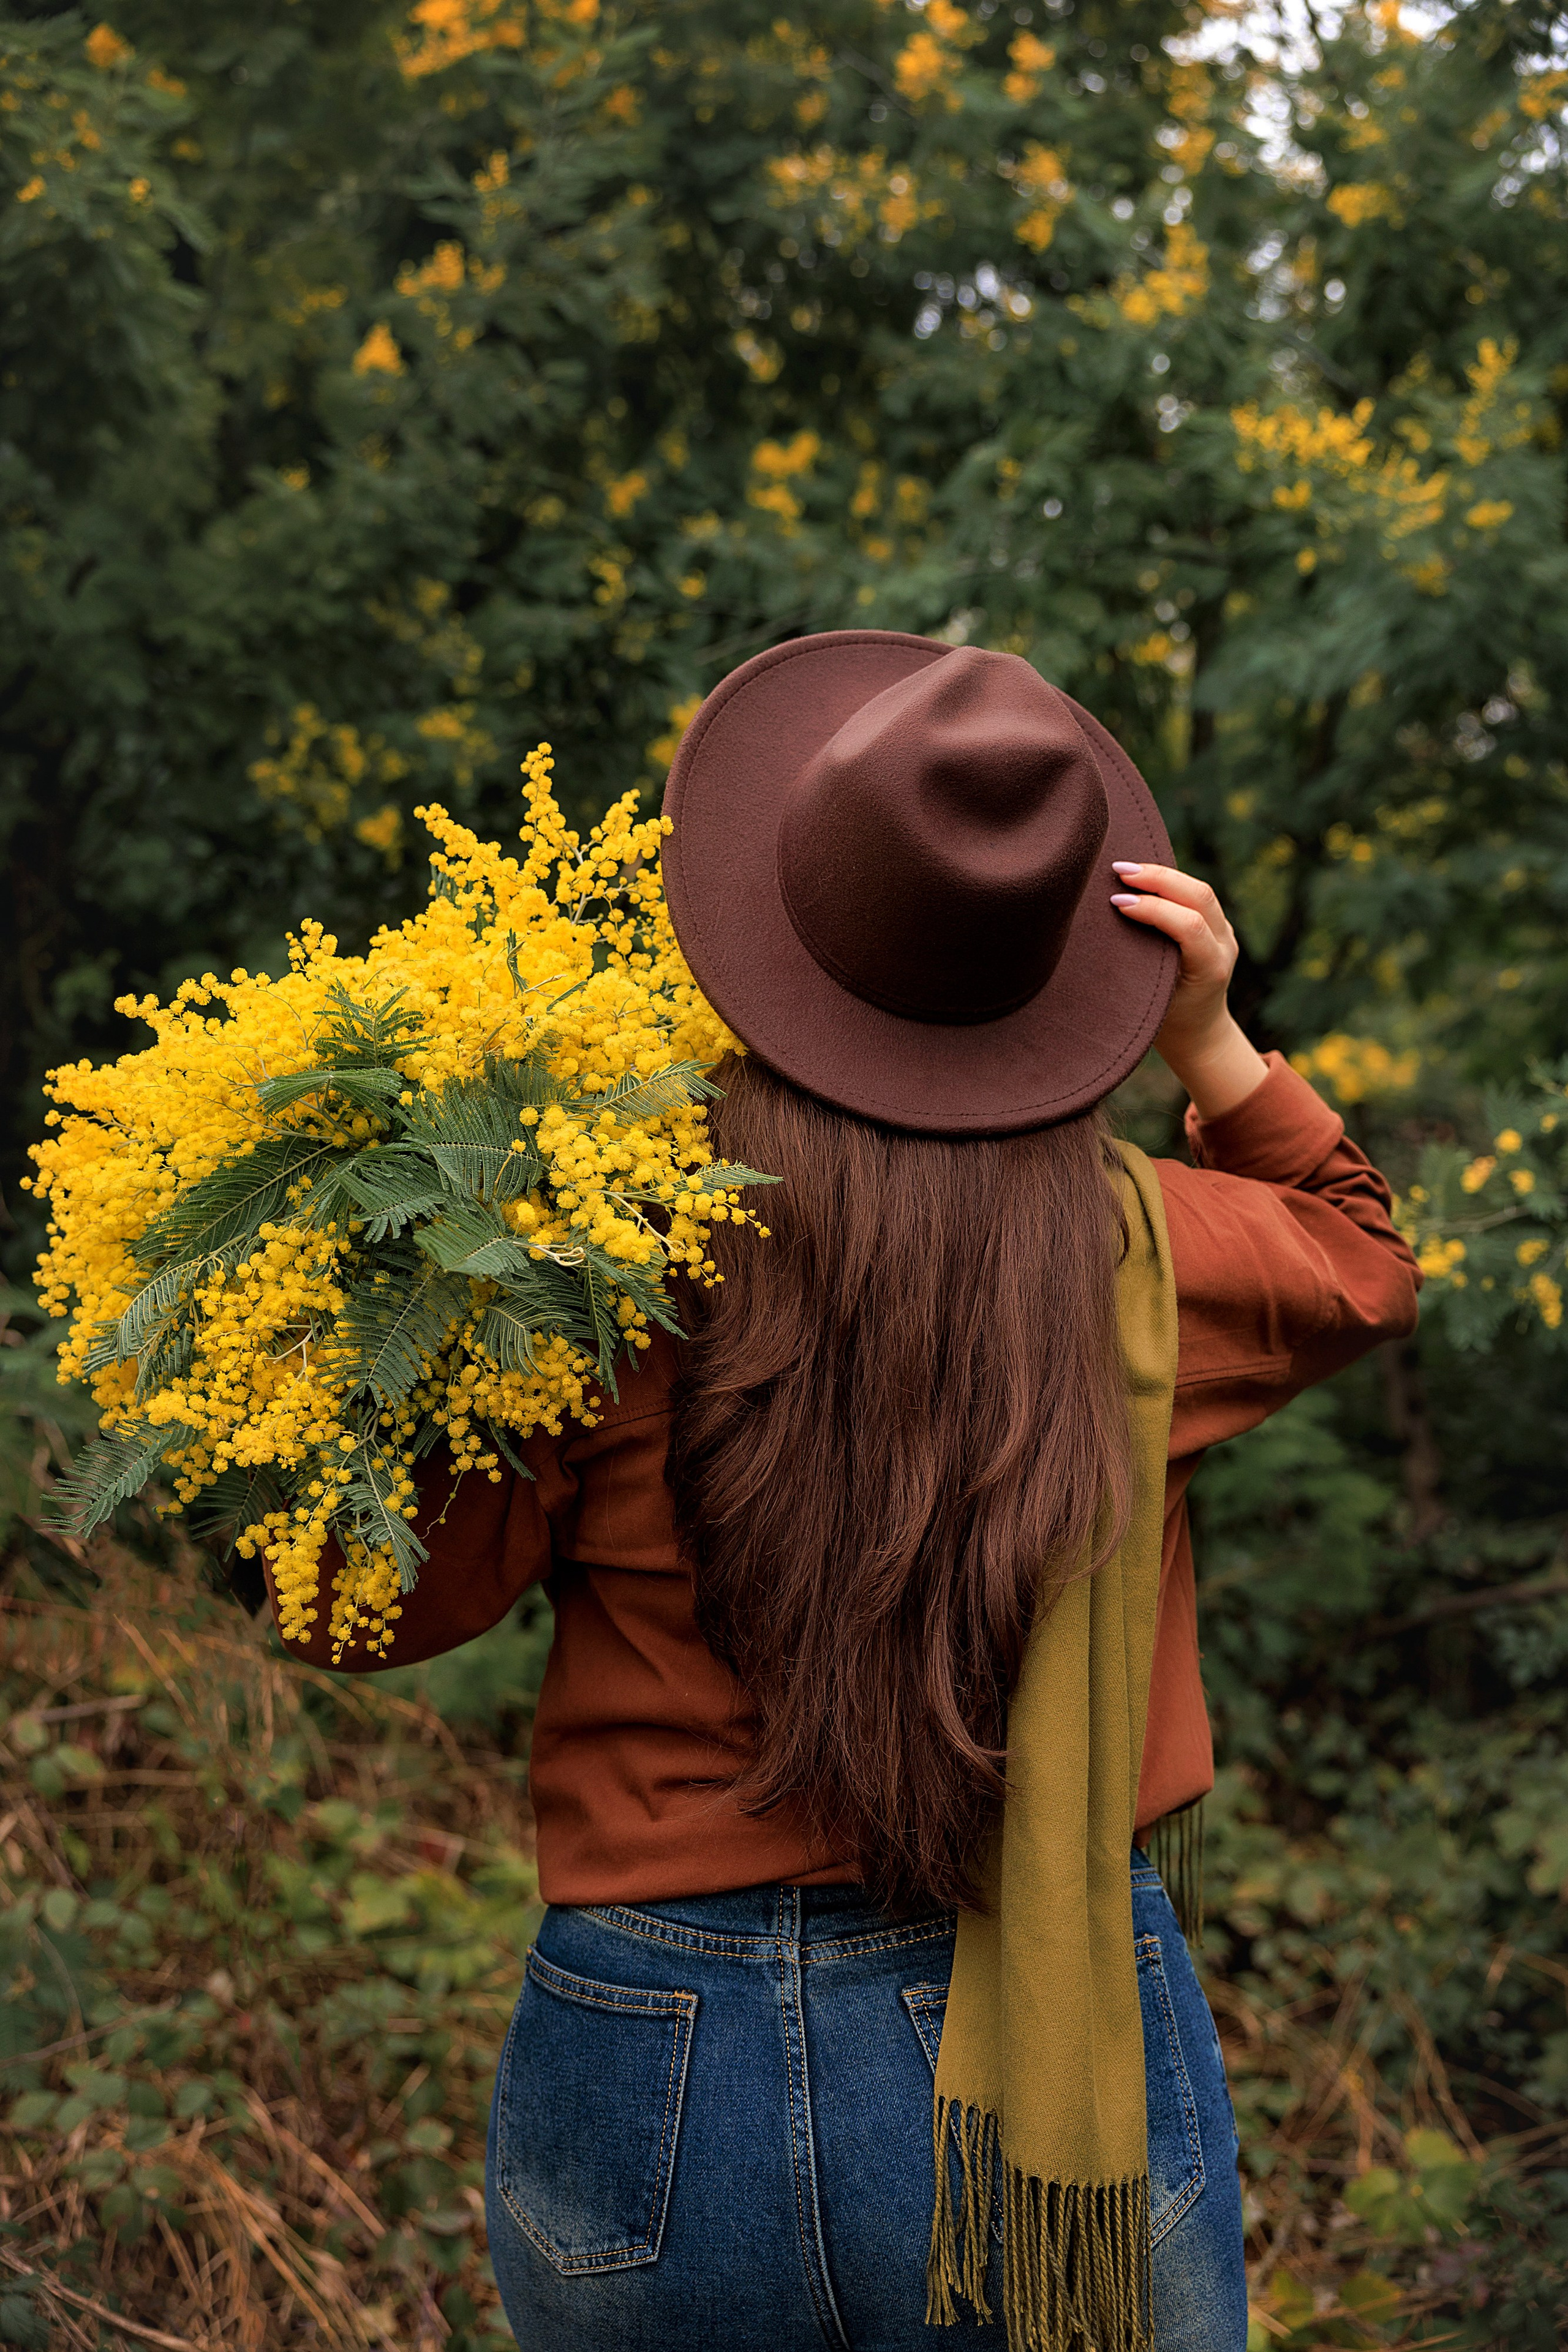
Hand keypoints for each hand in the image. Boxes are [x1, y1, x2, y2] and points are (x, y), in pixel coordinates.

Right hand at [1109, 862, 1267, 1121]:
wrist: (1198, 1033)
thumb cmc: (1166, 1023)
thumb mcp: (1153, 1002)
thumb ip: (1140, 969)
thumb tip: (1107, 930)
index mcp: (1211, 968)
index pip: (1188, 925)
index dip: (1152, 909)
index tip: (1116, 903)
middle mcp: (1225, 946)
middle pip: (1200, 895)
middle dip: (1158, 878)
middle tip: (1119, 871)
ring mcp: (1225, 932)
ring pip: (1200, 889)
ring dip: (1161, 875)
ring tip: (1124, 869)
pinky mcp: (1217, 924)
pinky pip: (1194, 893)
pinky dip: (1166, 882)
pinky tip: (1139, 876)